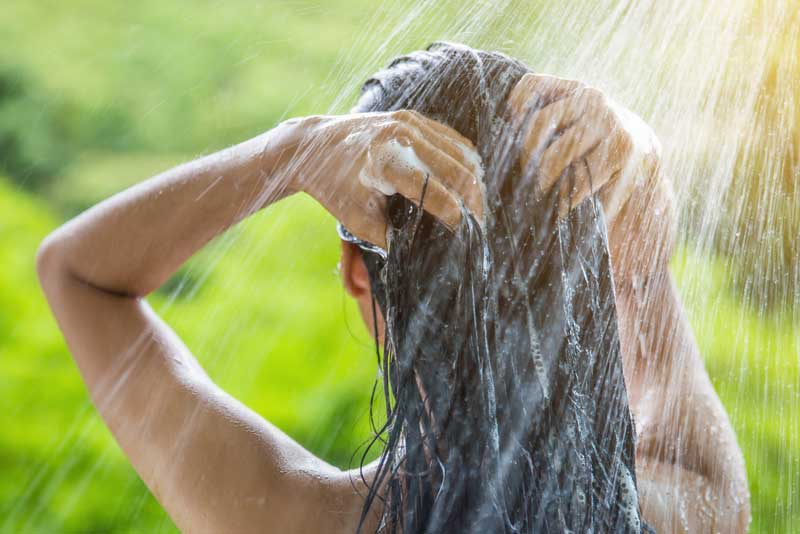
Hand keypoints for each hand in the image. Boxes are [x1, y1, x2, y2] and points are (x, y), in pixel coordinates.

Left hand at [281, 110, 483, 248]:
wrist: (314, 145)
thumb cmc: (334, 186)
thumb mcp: (357, 221)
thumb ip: (389, 239)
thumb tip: (419, 256)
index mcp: (385, 163)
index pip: (434, 191)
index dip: (455, 215)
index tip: (465, 234)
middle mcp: (401, 137)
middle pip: (457, 170)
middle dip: (474, 201)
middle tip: (479, 226)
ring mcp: (410, 122)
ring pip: (461, 152)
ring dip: (474, 181)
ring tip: (477, 207)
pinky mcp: (413, 118)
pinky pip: (453, 139)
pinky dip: (465, 161)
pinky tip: (468, 183)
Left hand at [507, 73, 674, 277]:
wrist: (645, 171)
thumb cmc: (595, 152)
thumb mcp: (573, 128)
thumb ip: (546, 122)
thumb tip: (499, 135)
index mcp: (575, 90)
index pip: (530, 87)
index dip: (513, 111)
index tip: (511, 136)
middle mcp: (591, 99)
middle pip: (537, 125)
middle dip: (526, 158)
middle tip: (527, 180)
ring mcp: (608, 123)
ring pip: (555, 155)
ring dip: (543, 182)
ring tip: (542, 196)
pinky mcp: (620, 152)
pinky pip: (578, 181)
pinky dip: (565, 201)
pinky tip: (562, 209)